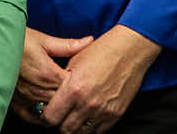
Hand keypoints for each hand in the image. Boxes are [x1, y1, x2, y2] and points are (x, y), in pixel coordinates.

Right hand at [10, 27, 93, 125]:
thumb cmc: (16, 40)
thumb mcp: (43, 40)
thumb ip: (68, 45)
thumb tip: (89, 40)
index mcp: (48, 74)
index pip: (74, 87)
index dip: (82, 84)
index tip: (86, 78)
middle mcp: (38, 90)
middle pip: (64, 103)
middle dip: (72, 99)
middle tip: (78, 92)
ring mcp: (27, 99)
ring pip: (51, 113)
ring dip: (59, 109)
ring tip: (65, 102)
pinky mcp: (16, 104)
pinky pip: (33, 118)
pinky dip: (42, 117)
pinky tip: (47, 110)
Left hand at [41, 25, 160, 133]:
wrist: (129, 50)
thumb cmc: (102, 52)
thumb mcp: (74, 62)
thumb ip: (62, 84)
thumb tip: (53, 99)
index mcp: (73, 89)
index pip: (51, 117)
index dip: (47, 118)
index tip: (49, 114)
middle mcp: (87, 103)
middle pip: (65, 129)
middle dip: (60, 124)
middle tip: (62, 116)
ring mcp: (103, 111)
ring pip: (81, 133)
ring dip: (76, 127)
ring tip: (77, 116)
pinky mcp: (116, 114)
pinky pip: (99, 131)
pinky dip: (92, 126)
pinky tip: (91, 115)